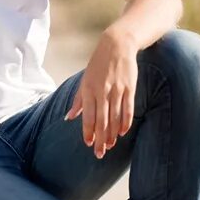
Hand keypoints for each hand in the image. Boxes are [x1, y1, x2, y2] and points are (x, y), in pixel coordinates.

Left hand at [65, 31, 138, 158]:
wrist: (116, 46)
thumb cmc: (97, 65)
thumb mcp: (84, 80)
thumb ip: (78, 100)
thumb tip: (69, 117)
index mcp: (88, 90)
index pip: (88, 116)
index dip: (88, 131)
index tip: (88, 144)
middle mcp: (102, 92)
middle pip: (101, 120)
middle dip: (100, 139)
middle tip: (100, 154)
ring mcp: (116, 90)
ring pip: (114, 117)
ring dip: (112, 134)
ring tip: (110, 146)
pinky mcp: (129, 88)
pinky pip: (128, 109)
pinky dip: (125, 122)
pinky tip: (123, 132)